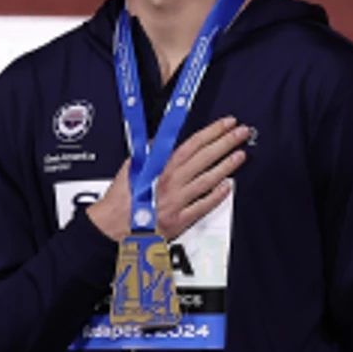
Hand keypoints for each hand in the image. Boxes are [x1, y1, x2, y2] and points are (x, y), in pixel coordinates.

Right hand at [87, 116, 249, 240]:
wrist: (112, 227)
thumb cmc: (119, 201)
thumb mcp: (130, 170)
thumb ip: (147, 155)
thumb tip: (159, 143)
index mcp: (158, 168)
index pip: (190, 145)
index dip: (210, 132)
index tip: (225, 124)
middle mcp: (170, 182)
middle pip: (203, 158)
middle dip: (225, 143)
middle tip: (241, 134)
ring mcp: (177, 201)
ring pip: (207, 180)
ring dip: (226, 166)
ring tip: (240, 155)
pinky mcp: (179, 219)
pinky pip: (203, 206)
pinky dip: (216, 196)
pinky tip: (228, 187)